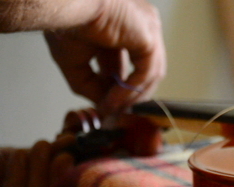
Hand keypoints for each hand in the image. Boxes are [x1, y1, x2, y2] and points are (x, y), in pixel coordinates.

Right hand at [44, 0, 165, 115]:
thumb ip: (91, 87)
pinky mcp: (150, 38)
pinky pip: (146, 73)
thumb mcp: (75, 63)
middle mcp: (139, 27)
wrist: (66, 8)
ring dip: (131, 97)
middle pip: (143, 70)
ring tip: (113, 109)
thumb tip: (104, 107)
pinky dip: (131, 90)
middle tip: (115, 112)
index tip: (109, 107)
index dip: (119, 89)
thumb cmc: (66, 23)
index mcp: (123, 27)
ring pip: (150, 73)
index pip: (128, 65)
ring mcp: (147, 30)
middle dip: (129, 95)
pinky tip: (115, 100)